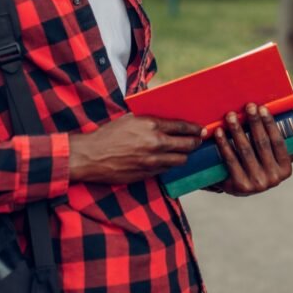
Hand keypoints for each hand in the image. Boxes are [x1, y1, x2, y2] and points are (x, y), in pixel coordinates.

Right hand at [69, 114, 204, 184]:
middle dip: (195, 143)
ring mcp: (152, 161)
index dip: (194, 129)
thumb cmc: (108, 134)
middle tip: (198, 141)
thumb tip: (165, 118)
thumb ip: (148, 119)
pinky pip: (166, 170)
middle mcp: (155, 143)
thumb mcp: (129, 119)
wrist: (91, 156)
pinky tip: (169, 161)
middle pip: (186, 145)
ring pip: (180, 160)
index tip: (201, 129)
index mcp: (151, 125)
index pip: (182, 127)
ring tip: (185, 152)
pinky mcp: (147, 174)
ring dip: (184, 156)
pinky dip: (170, 165)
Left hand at [213, 103, 292, 196]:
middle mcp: (273, 179)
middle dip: (254, 123)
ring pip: (245, 152)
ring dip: (237, 131)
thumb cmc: (265, 162)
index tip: (261, 107)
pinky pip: (230, 161)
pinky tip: (219, 132)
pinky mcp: (238, 187)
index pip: (278, 142)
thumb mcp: (283, 156)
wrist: (240, 184)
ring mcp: (255, 184)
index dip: (270, 124)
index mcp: (285, 169)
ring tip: (231, 115)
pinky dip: (224, 145)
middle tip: (246, 106)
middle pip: (261, 145)